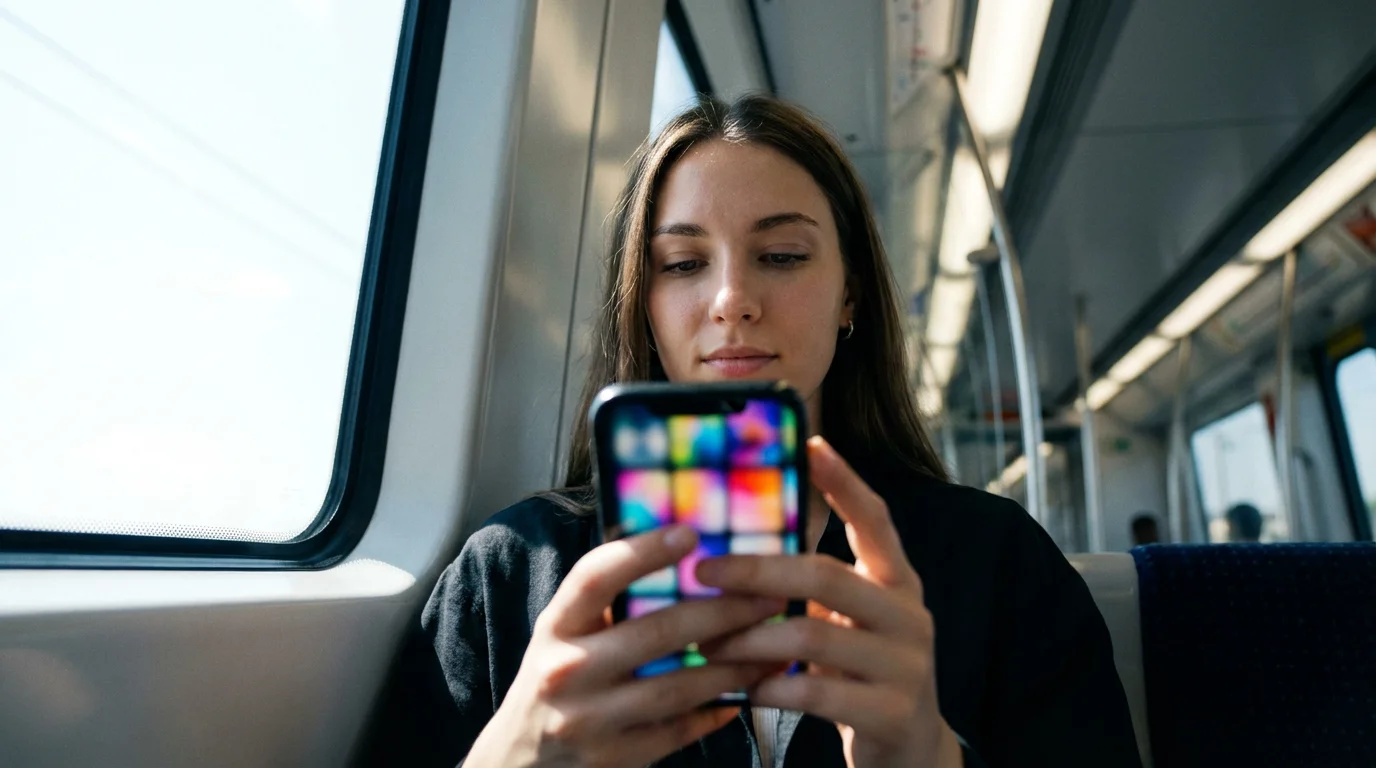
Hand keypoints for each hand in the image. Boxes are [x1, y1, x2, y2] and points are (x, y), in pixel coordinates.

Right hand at [466, 525, 782, 767]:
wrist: (519, 763)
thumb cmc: (557, 679)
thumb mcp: (563, 634)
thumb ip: (607, 600)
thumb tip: (680, 548)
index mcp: (556, 627)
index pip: (595, 578)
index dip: (642, 552)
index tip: (691, 533)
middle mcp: (566, 671)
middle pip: (656, 633)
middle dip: (723, 612)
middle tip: (770, 597)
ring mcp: (589, 720)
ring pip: (678, 687)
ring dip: (735, 667)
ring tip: (775, 649)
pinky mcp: (614, 759)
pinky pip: (679, 730)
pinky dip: (717, 709)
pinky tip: (747, 693)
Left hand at [695, 437, 962, 767]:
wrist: (913, 752)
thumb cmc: (862, 674)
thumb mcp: (849, 623)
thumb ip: (815, 589)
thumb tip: (734, 549)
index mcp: (897, 582)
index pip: (876, 520)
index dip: (845, 482)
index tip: (812, 444)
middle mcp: (908, 615)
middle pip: (825, 575)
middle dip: (756, 571)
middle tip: (703, 570)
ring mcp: (906, 665)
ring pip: (813, 636)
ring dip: (750, 639)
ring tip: (708, 644)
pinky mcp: (892, 712)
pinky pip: (817, 693)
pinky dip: (772, 689)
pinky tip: (745, 691)